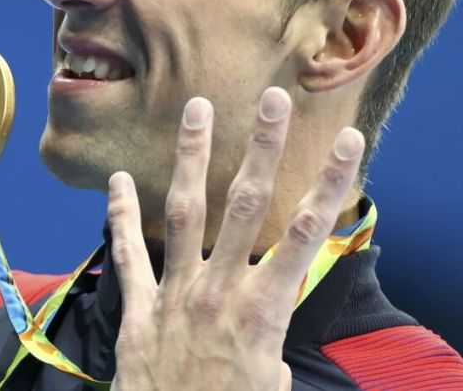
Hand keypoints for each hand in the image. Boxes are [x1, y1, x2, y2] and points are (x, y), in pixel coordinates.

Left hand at [107, 88, 364, 390]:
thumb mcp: (272, 384)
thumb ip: (271, 347)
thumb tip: (268, 339)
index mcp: (264, 310)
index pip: (308, 234)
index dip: (330, 183)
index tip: (346, 140)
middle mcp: (220, 290)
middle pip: (246, 206)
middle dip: (263, 149)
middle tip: (272, 99)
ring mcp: (176, 294)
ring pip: (185, 213)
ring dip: (192, 158)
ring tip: (196, 109)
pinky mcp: (140, 309)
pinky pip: (127, 255)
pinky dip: (120, 217)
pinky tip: (116, 180)